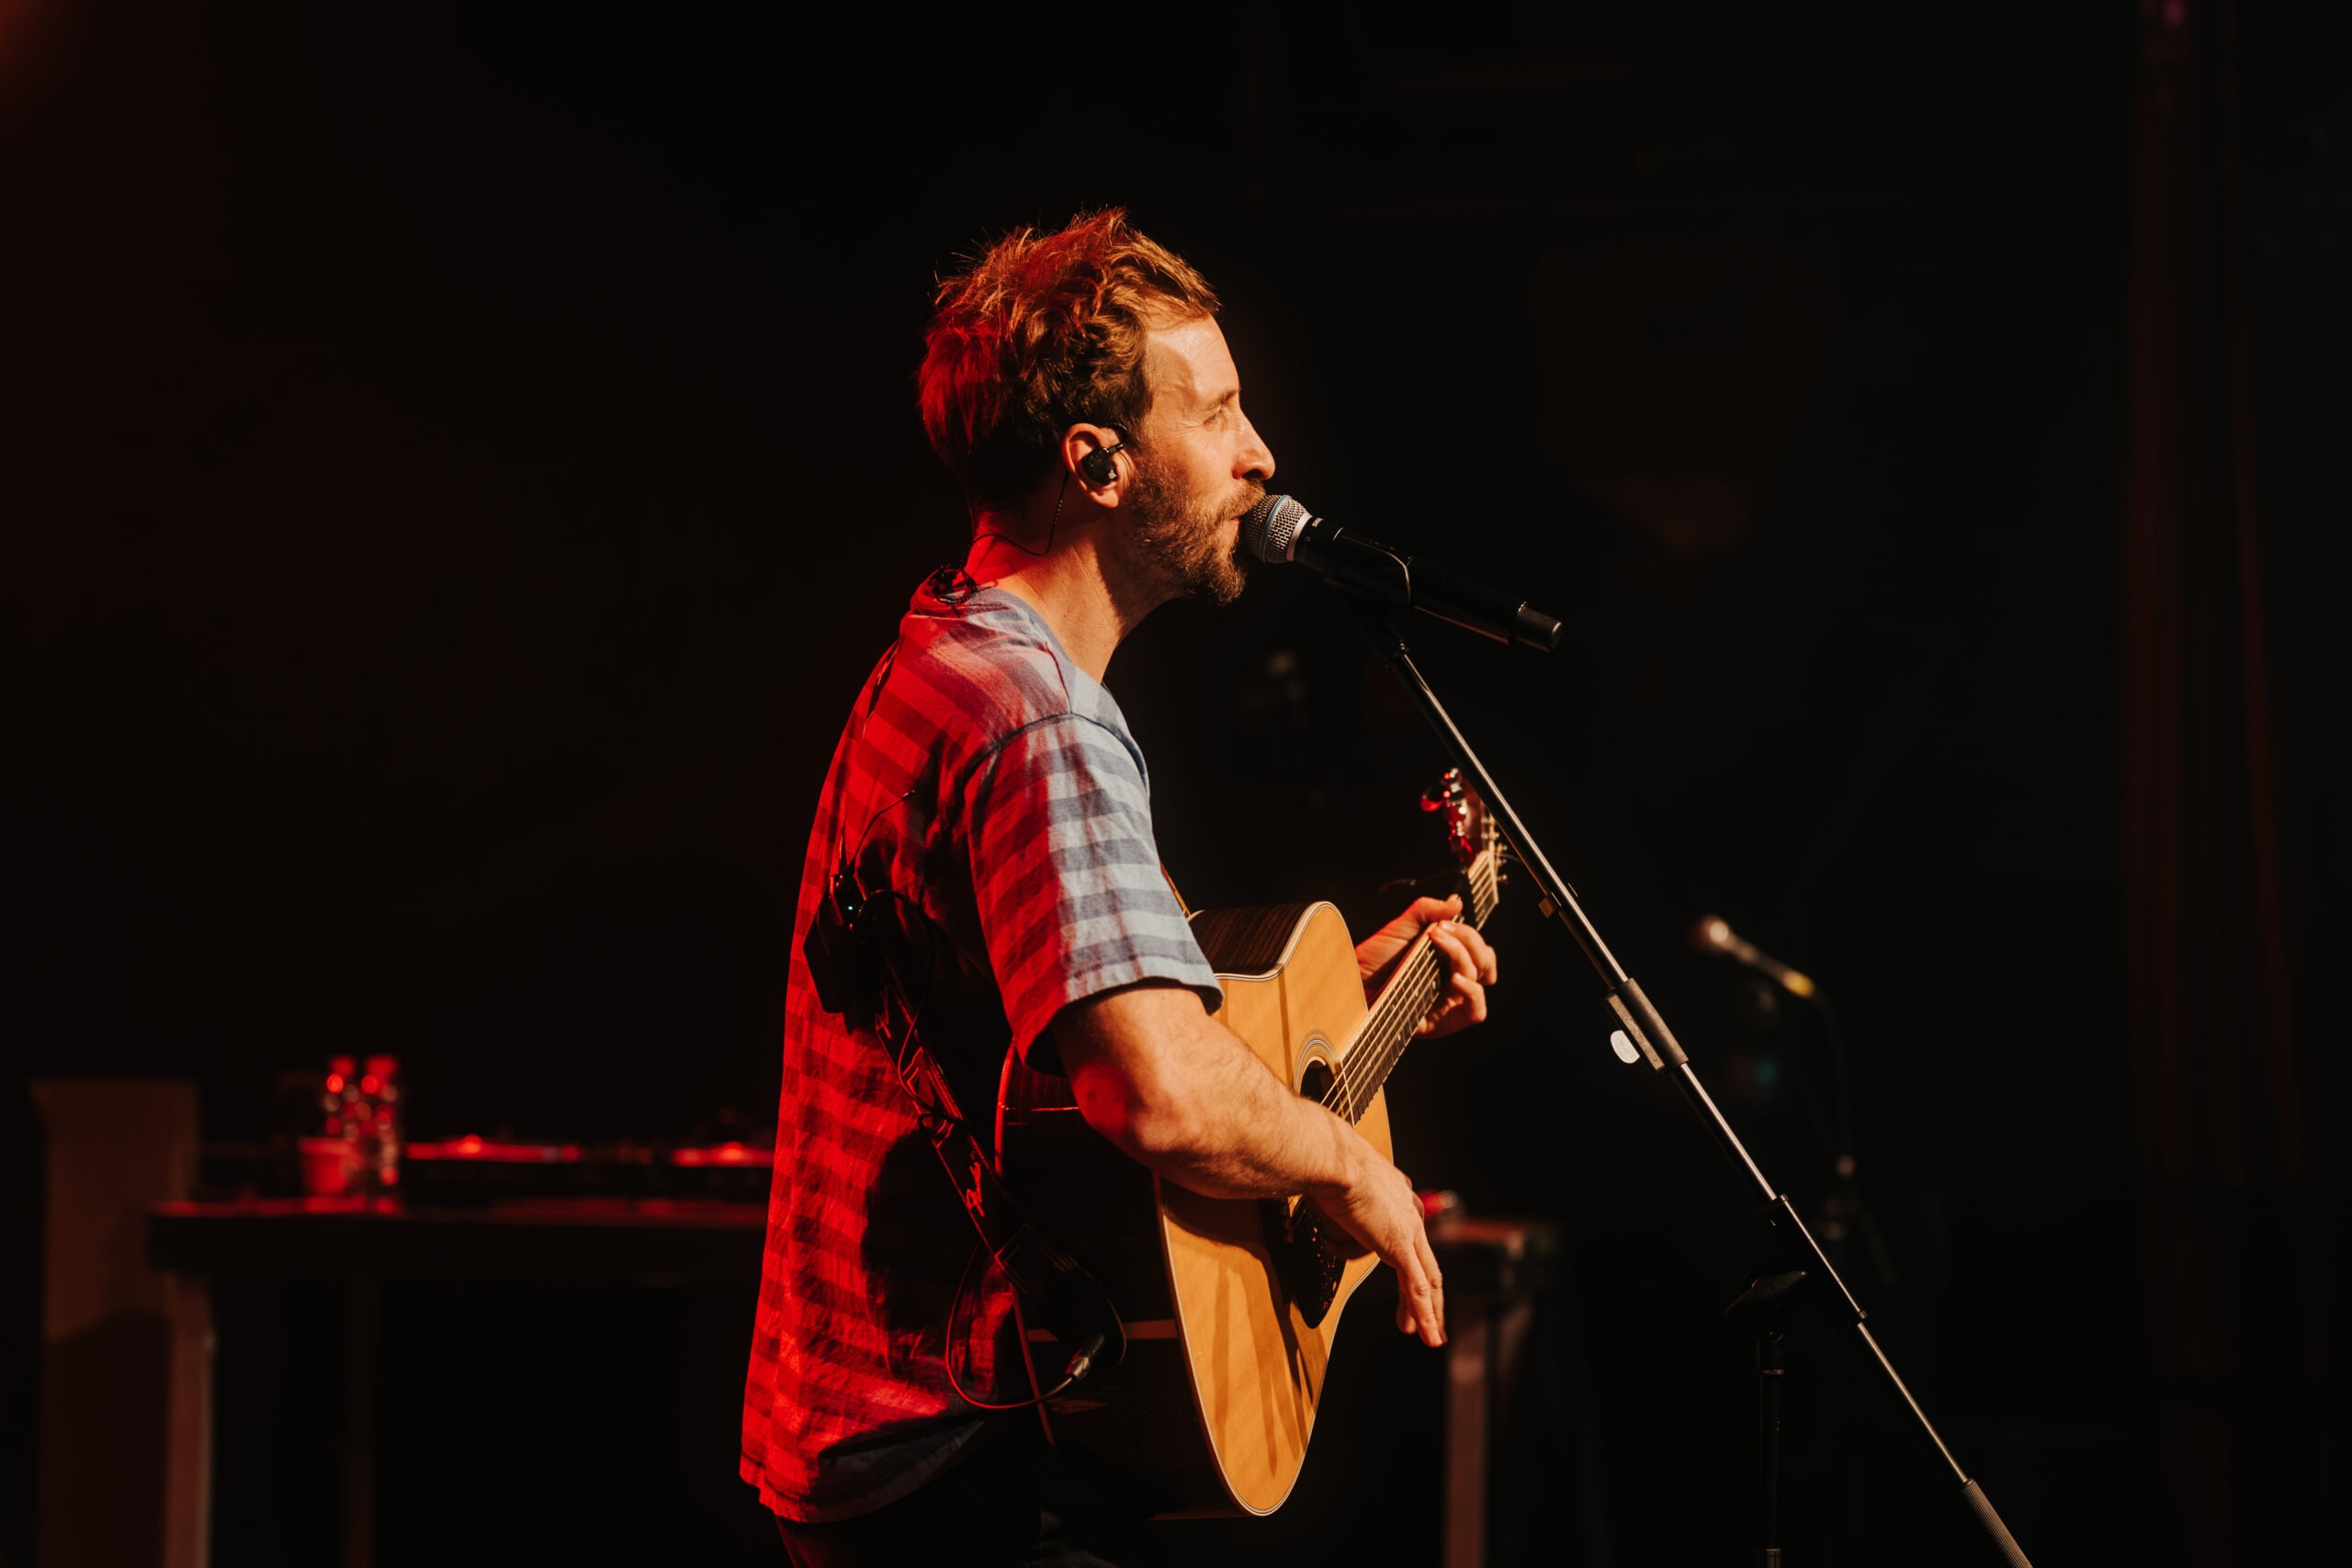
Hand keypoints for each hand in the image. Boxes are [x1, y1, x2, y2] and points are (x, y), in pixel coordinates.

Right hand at [1310, 1141, 1444, 1346]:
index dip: (1410, 1258)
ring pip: (1425, 1279)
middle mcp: (1408, 1209)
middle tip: (1427, 1318)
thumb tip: (1324, 1226)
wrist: (1329, 1158)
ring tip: (1429, 1336)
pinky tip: (1426, 1334)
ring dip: (1428, 1312)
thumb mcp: (1329, 1186)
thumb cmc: (1322, 1163)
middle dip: (1428, 1293)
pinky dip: (1424, 1314)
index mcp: (1395, 1192)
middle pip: (1425, 1260)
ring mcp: (1407, 1230)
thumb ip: (1332, 1209)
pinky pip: (1416, 1288)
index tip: (1406, 1277)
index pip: (1409, 1233)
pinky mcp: (1399, 1246)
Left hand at [1355, 894, 1497, 1038]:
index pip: (1476, 948)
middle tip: (1441, 931)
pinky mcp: (1444, 1021)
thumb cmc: (1372, 960)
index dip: (1468, 934)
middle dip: (1469, 941)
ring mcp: (1448, 1001)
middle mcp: (1450, 980)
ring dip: (1465, 957)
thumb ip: (1427, 910)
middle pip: (1484, 961)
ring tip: (1440, 946)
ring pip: (1480, 979)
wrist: (1351, 984)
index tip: (1443, 924)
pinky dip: (1473, 991)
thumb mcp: (1400, 927)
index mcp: (1445, 960)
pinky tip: (1455, 979)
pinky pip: (1477, 1011)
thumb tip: (1456, 904)